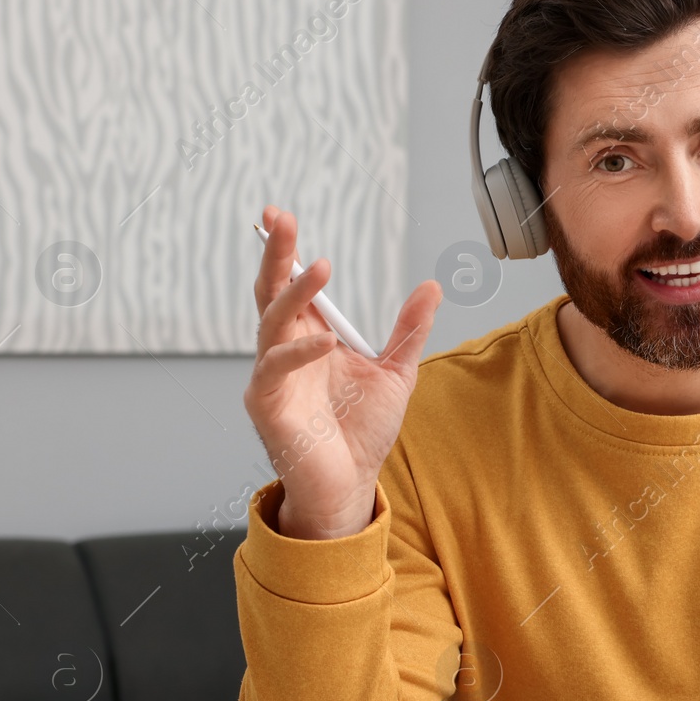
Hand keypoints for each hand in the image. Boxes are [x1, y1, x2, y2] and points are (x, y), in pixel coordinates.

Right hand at [244, 205, 442, 539]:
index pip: (292, 284)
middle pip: (271, 291)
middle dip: (275, 254)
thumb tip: (432, 286)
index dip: (286, 250)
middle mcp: (284, 350)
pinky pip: (275, 369)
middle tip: (280, 218)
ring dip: (293, 292)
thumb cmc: (362, 432)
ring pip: (271, 321)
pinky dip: (299, 351)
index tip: (281, 215)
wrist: (351, 485)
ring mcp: (272, 376)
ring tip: (319, 266)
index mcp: (309, 336)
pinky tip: (326, 340)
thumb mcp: (396, 373)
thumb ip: (409, 331)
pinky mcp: (267, 404)